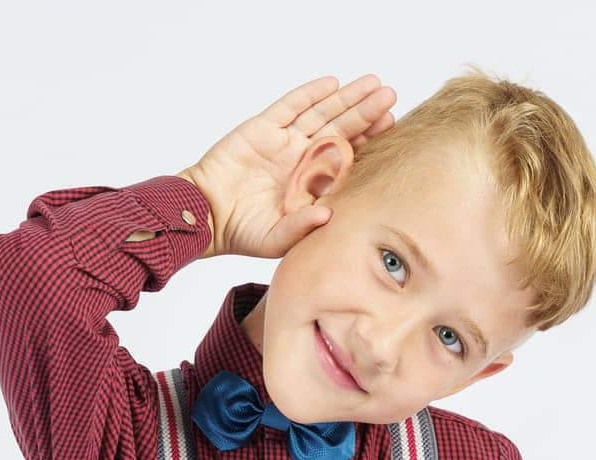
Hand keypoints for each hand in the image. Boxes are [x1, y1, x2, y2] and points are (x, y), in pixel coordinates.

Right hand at [176, 74, 396, 259]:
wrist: (205, 215)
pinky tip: (331, 84)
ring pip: (321, 113)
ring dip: (346, 98)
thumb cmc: (242, 232)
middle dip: (365, 112)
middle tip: (390, 96)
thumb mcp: (276, 239)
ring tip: (372, 84)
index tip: (390, 125)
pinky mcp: (262, 128)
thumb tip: (329, 214)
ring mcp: (283, 142)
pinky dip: (309, 94)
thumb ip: (302, 227)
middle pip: (340, 129)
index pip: (347, 157)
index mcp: (311, 183)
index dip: (367, 140)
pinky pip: (289, 106)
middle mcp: (302, 159)